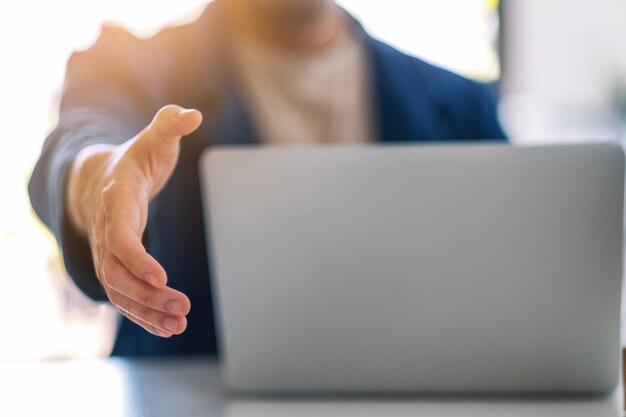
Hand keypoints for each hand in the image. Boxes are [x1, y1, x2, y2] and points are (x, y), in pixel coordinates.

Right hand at [67, 105, 202, 336]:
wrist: (102, 178)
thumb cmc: (135, 158)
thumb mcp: (153, 139)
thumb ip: (169, 126)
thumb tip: (192, 113)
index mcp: (115, 200)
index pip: (118, 235)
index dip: (136, 258)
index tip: (162, 277)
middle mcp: (105, 231)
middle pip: (117, 272)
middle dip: (148, 294)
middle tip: (182, 309)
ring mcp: (106, 252)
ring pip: (118, 291)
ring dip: (147, 311)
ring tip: (179, 324)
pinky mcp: (115, 265)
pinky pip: (124, 296)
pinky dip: (143, 313)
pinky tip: (167, 326)